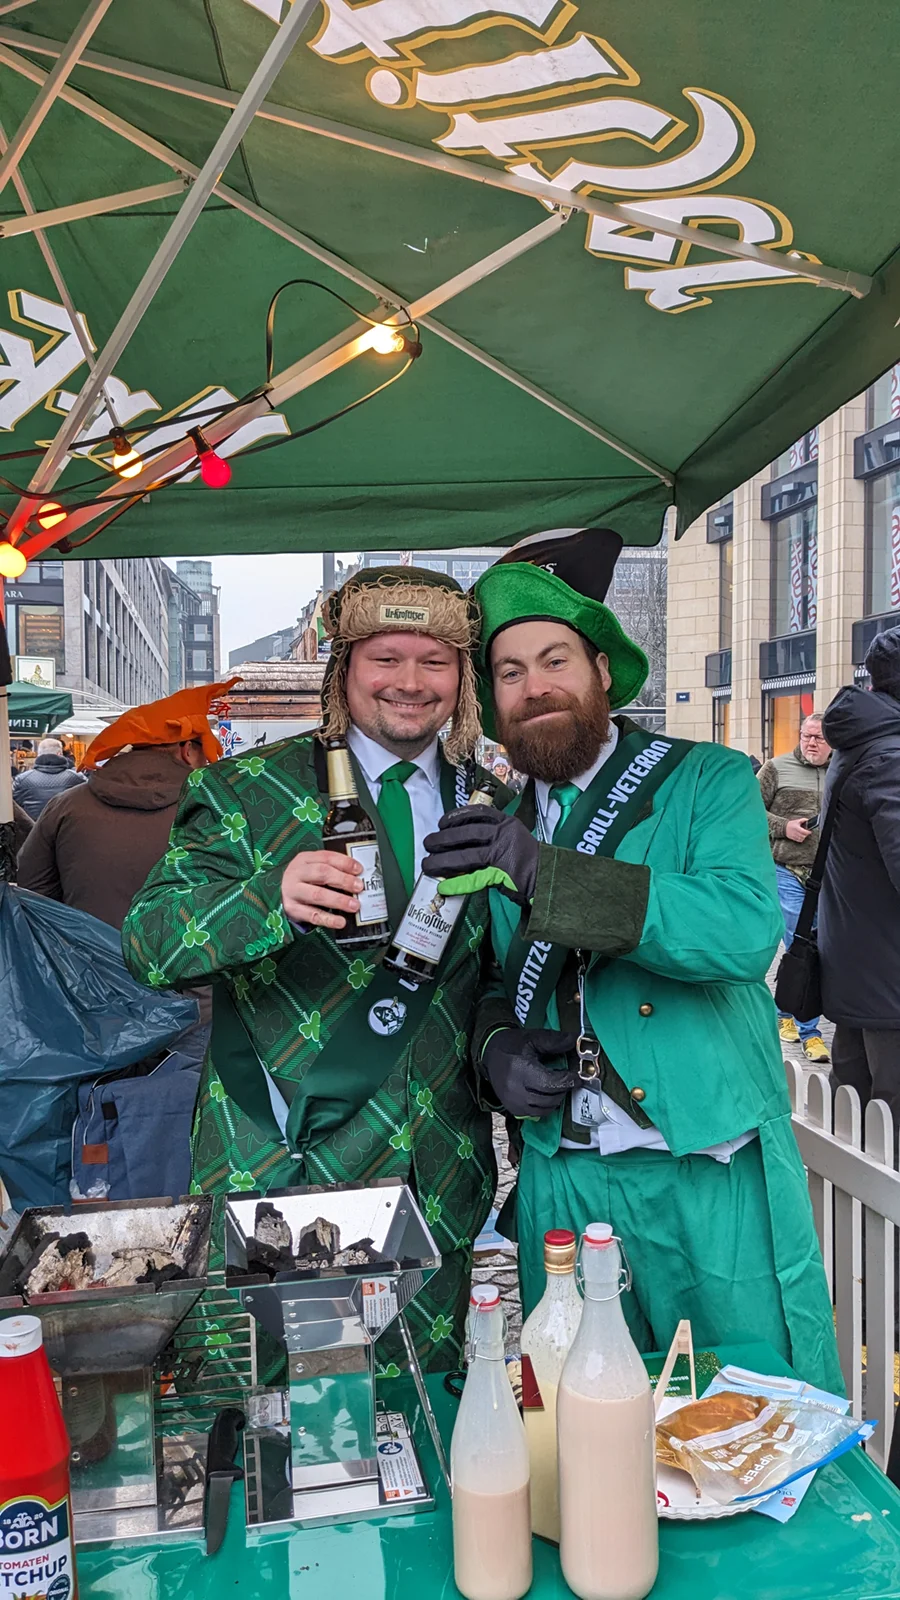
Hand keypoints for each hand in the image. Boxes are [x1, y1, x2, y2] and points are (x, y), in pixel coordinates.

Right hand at [281, 850, 361, 929]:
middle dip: (343, 880)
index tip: (359, 870)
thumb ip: (333, 869)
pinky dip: (329, 919)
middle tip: (359, 887)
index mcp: (304, 859)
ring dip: (339, 900)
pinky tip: (340, 922)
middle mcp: (297, 873)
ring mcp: (293, 891)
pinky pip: (313, 915)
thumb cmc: (304, 880)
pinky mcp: (293, 909)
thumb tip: (358, 877)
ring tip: (354, 906)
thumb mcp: (313, 868)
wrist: (281, 894)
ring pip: (317, 894)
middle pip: (322, 873)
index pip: (326, 857)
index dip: (345, 863)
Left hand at [422, 808, 539, 905]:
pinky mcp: (501, 874)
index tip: (441, 822)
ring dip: (442, 861)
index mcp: (507, 823)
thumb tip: (461, 841)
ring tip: (427, 865)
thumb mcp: (514, 838)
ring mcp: (502, 854)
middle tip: (428, 843)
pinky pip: (474, 879)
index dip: (456, 816)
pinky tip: (445, 887)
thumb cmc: (528, 860)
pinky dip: (457, 884)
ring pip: (466, 856)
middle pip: (466, 834)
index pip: (477, 814)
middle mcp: (504, 834)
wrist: (548, 878)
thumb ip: (493, 837)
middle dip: (443, 839)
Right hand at [482, 1028, 579, 1118]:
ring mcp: (513, 1102)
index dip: (569, 1081)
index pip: (551, 1083)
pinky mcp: (512, 1109)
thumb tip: (575, 1041)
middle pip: (550, 1098)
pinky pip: (536, 1114)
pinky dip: (546, 1106)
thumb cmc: (512, 1045)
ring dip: (556, 1099)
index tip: (578, 1076)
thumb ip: (554, 1041)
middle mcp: (515, 1090)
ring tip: (558, 1086)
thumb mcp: (533, 1037)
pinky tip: (547, 1094)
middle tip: (570, 1079)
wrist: (490, 1053)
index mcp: (521, 1070)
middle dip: (564, 1089)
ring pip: (545, 1109)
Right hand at [785, 818, 810, 842]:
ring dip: (804, 837)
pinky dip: (801, 839)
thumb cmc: (791, 824)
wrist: (784, 827)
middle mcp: (795, 832)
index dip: (808, 832)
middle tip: (807, 833)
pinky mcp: (793, 838)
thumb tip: (808, 820)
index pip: (804, 831)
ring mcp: (794, 836)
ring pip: (801, 839)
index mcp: (796, 827)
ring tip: (804, 835)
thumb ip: (803, 820)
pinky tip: (801, 837)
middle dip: (806, 835)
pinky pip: (799, 840)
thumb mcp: (797, 821)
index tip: (810, 831)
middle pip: (803, 836)